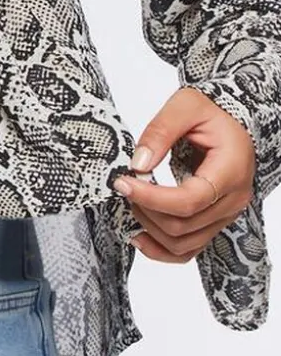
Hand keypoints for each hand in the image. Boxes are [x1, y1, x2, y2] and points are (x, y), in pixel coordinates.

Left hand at [113, 85, 255, 262]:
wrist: (232, 124)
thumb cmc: (212, 114)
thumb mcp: (186, 105)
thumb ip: (160, 130)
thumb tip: (138, 164)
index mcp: (230, 171)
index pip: (189, 200)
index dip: (151, 197)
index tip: (123, 183)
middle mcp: (232, 200)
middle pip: (183, 226)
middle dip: (145, 210)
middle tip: (124, 186)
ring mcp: (224, 216)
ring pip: (183, 243)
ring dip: (150, 229)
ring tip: (132, 203)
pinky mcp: (213, 223)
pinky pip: (188, 250)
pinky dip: (161, 249)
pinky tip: (139, 235)